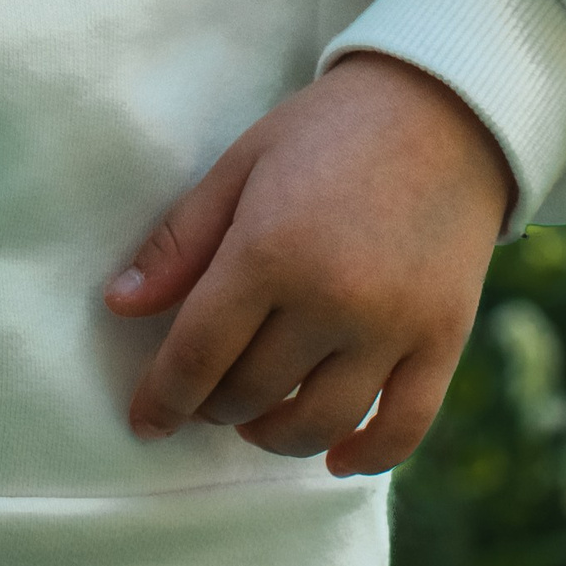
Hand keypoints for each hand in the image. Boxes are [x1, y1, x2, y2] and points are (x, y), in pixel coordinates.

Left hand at [104, 53, 513, 473]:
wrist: (442, 109)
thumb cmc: (326, 131)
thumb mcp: (241, 164)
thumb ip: (181, 241)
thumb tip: (121, 306)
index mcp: (270, 249)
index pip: (199, 352)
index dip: (164, 397)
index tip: (146, 421)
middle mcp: (332, 298)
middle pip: (253, 391)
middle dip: (215, 407)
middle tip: (205, 398)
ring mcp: (394, 326)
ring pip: (319, 422)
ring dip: (275, 436)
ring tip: (257, 420)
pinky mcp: (444, 340)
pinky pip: (403, 428)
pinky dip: (366, 456)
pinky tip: (333, 456)